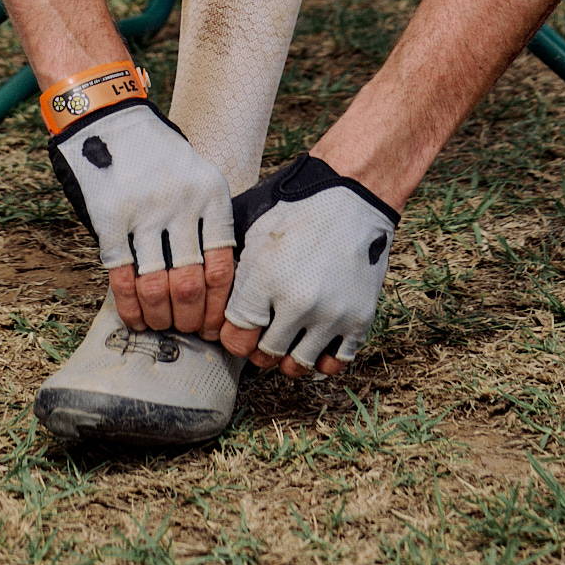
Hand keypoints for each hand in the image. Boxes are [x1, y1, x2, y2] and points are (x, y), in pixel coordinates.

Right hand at [48, 99, 236, 336]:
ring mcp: (144, 212)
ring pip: (158, 286)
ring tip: (161, 326)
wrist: (111, 117)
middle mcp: (181, 204)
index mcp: (210, 195)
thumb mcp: (198, 175)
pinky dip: (130, 306)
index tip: (216, 327)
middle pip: (192, 284)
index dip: (220, 308)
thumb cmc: (160, 156)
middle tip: (188, 331)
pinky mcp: (111, 218)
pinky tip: (134, 319)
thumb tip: (216, 290)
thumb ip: (208, 222)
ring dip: (160, 317)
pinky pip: (123, 276)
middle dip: (191, 319)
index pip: (223, 268)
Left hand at [220, 152, 397, 379]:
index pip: (236, 338)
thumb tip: (206, 303)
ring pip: (296, 366)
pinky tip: (312, 343)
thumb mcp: (253, 233)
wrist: (351, 198)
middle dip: (257, 350)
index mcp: (265, 278)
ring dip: (286, 359)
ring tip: (285, 342)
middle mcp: (298, 302)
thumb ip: (232, 273)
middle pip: (264, 356)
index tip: (236, 330)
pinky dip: (320, 360)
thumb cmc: (296, 213)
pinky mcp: (358, 321)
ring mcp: (331, 315)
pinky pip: (333, 365)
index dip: (232, 337)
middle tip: (259, 336)